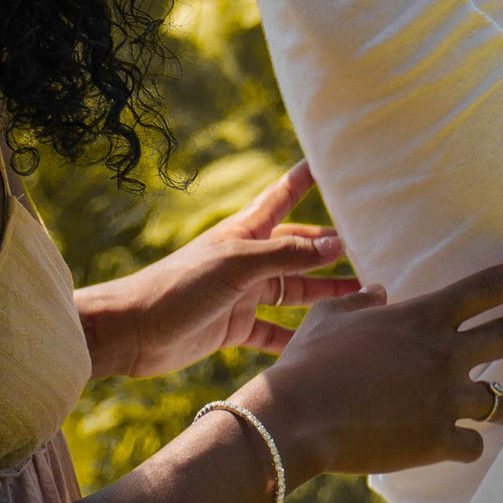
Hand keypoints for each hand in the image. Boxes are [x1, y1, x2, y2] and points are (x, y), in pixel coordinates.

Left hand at [77, 160, 363, 380]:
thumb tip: (337, 244)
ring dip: (325, 292)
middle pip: (298, 248)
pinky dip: (298, 336)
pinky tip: (322, 342)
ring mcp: (242, 293)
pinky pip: (275, 331)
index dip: (306, 177)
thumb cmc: (178, 285)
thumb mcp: (237, 265)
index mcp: (245, 232)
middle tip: (371, 246)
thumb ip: (287, 256)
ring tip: (364, 294)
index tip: (332, 160)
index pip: (283, 195)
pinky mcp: (234, 327)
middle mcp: (248, 259)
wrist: (132, 330)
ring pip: (294, 290)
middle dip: (330, 247)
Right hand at [233, 250, 502, 484]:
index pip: (487, 287)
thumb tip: (379, 292)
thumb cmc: (310, 363)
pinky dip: (467, 444)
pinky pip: (470, 444)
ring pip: (498, 401)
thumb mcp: (332, 317)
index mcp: (423, 318)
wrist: (300, 419)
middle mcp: (444, 355)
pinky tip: (461, 446)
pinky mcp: (437, 440)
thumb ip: (361, 302)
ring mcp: (445, 399)